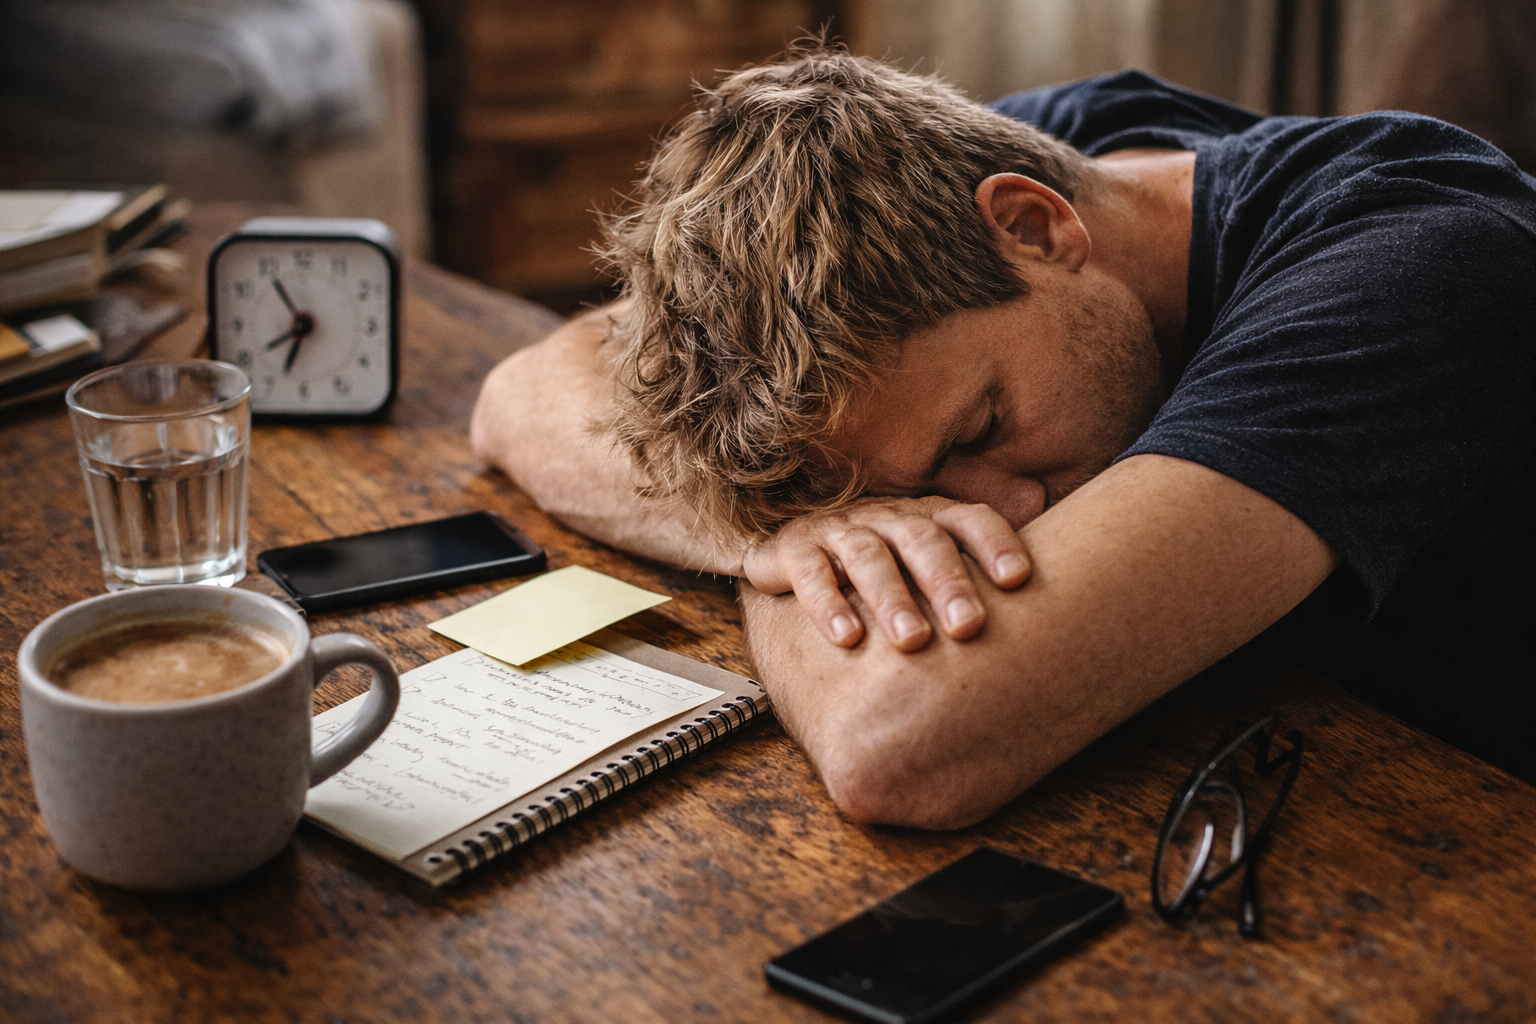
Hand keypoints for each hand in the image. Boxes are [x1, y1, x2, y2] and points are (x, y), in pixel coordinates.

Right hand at [741, 496, 1030, 652]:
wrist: (792, 551)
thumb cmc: (880, 562)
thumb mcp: (927, 557)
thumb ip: (978, 552)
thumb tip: (1047, 530)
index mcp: (927, 518)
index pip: (968, 519)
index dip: (994, 544)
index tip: (1018, 580)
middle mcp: (887, 518)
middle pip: (921, 540)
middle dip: (946, 582)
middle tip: (969, 626)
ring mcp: (839, 531)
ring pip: (868, 557)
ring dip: (892, 598)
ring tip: (913, 641)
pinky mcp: (793, 551)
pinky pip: (810, 572)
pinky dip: (827, 603)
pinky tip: (847, 638)